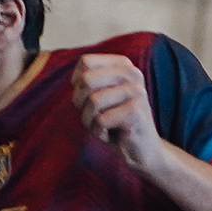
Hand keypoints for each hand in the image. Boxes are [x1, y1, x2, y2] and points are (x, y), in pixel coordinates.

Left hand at [74, 52, 158, 170]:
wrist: (142, 148)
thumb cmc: (115, 120)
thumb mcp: (100, 94)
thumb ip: (87, 79)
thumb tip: (70, 75)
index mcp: (124, 65)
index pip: (86, 62)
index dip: (77, 83)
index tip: (88, 97)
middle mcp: (133, 74)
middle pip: (87, 79)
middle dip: (81, 102)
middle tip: (94, 114)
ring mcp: (137, 92)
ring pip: (93, 101)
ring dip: (89, 120)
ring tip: (102, 125)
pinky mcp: (136, 112)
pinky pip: (101, 120)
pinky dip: (98, 132)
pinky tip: (111, 135)